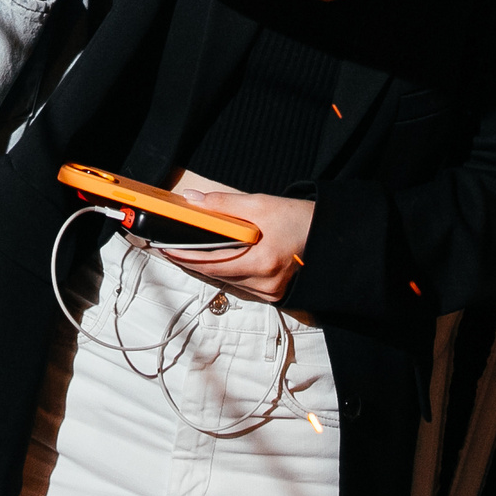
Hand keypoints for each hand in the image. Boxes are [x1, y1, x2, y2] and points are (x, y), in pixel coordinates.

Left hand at [156, 190, 315, 303]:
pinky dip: (228, 273)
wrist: (330, 234)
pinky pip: (243, 286)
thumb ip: (223, 205)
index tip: (165, 249)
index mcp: (262, 262)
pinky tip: (218, 261)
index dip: (185, 258)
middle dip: (193, 262)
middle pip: (217, 276)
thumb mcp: (260, 204)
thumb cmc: (299, 218)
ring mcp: (272, 292)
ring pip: (229, 282)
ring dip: (210, 269)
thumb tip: (192, 201)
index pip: (211, 265)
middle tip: (171, 249)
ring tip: (189, 254)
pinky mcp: (276, 294)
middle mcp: (266, 284)